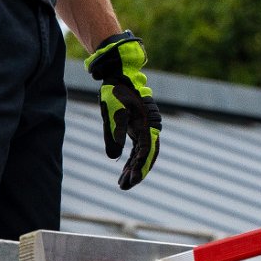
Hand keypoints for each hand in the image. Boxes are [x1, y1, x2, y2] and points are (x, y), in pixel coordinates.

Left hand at [85, 31, 161, 189]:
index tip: (131, 182)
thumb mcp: (111, 112)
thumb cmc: (115, 91)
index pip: (146, 152)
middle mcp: (149, 127)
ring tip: (122, 183)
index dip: (140, 169)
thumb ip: (114, 134)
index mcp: (146, 124)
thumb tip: (114, 158)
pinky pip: (137, 147)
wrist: (118, 73)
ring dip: (133, 168)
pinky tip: (123, 169)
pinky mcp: (137, 127)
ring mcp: (144, 127)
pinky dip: (131, 158)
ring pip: (142, 153)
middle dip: (137, 172)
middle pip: (146, 156)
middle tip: (124, 186)